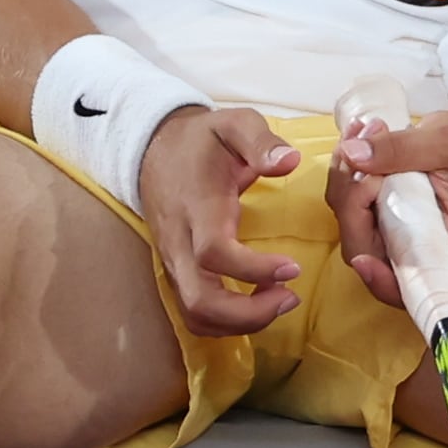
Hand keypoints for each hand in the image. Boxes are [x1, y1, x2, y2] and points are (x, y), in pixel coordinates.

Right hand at [136, 106, 304, 335]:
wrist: (153, 147)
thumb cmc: (202, 140)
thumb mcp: (233, 124)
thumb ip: (261, 140)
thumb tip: (289, 161)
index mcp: (196, 207)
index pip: (213, 253)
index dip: (253, 270)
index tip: (293, 268)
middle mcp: (179, 241)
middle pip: (199, 300)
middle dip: (247, 314)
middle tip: (290, 298)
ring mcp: (172, 260)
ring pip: (194, 314)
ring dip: (239, 324)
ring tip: (280, 301)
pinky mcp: (174, 271)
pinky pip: (193, 312)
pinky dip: (226, 323)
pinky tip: (258, 305)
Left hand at [332, 107, 447, 313]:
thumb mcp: (446, 141)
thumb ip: (401, 149)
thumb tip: (353, 155)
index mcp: (442, 242)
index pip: (407, 280)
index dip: (379, 280)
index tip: (363, 262)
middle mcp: (413, 244)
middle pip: (364, 247)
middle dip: (350, 197)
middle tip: (360, 147)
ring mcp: (391, 229)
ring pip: (349, 221)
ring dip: (344, 175)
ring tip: (364, 131)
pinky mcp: (378, 212)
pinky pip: (349, 201)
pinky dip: (346, 169)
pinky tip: (358, 138)